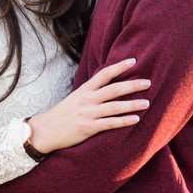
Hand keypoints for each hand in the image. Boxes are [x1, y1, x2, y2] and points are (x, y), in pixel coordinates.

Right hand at [27, 58, 149, 152]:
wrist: (44, 131)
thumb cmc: (63, 114)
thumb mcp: (75, 98)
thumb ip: (91, 92)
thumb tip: (109, 84)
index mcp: (84, 90)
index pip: (104, 74)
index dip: (119, 67)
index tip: (133, 61)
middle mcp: (87, 100)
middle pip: (113, 89)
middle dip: (132, 85)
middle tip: (148, 82)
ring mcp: (87, 114)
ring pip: (114, 107)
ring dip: (132, 105)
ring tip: (147, 102)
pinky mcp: (88, 128)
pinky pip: (109, 124)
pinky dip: (124, 121)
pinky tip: (136, 119)